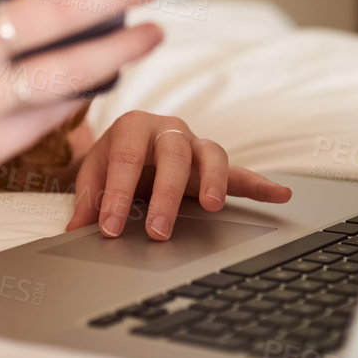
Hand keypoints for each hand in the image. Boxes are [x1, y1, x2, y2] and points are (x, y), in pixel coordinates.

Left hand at [64, 111, 292, 239]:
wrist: (131, 140)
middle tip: (157, 230)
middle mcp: (168, 129)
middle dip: (166, 195)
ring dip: (215, 181)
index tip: (108, 228)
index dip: (114, 194)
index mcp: (132, 126)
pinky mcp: (215, 162)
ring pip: (211, 155)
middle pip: (173, 155)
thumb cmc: (114, 156)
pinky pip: (242, 171)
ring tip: (215, 207)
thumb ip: (87, 198)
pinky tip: (281, 195)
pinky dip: (262, 184)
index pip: (124, 159)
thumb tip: (76, 230)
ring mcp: (195, 143)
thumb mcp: (93, 171)